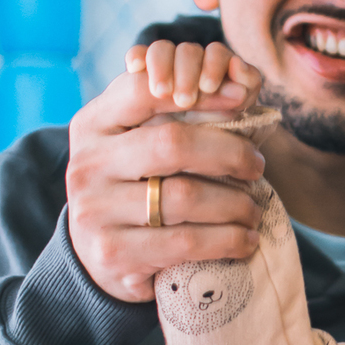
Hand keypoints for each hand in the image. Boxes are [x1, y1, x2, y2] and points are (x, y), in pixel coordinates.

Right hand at [67, 41, 267, 302]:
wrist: (96, 258)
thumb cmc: (133, 190)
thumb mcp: (134, 147)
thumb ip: (167, 116)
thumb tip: (240, 86)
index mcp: (92, 125)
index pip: (144, 92)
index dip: (200, 92)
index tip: (243, 99)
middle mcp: (87, 164)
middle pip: (172, 144)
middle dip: (229, 153)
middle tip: (257, 165)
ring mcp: (95, 211)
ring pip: (185, 196)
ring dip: (235, 203)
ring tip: (254, 210)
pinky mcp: (114, 253)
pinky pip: (186, 242)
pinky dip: (228, 240)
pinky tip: (246, 240)